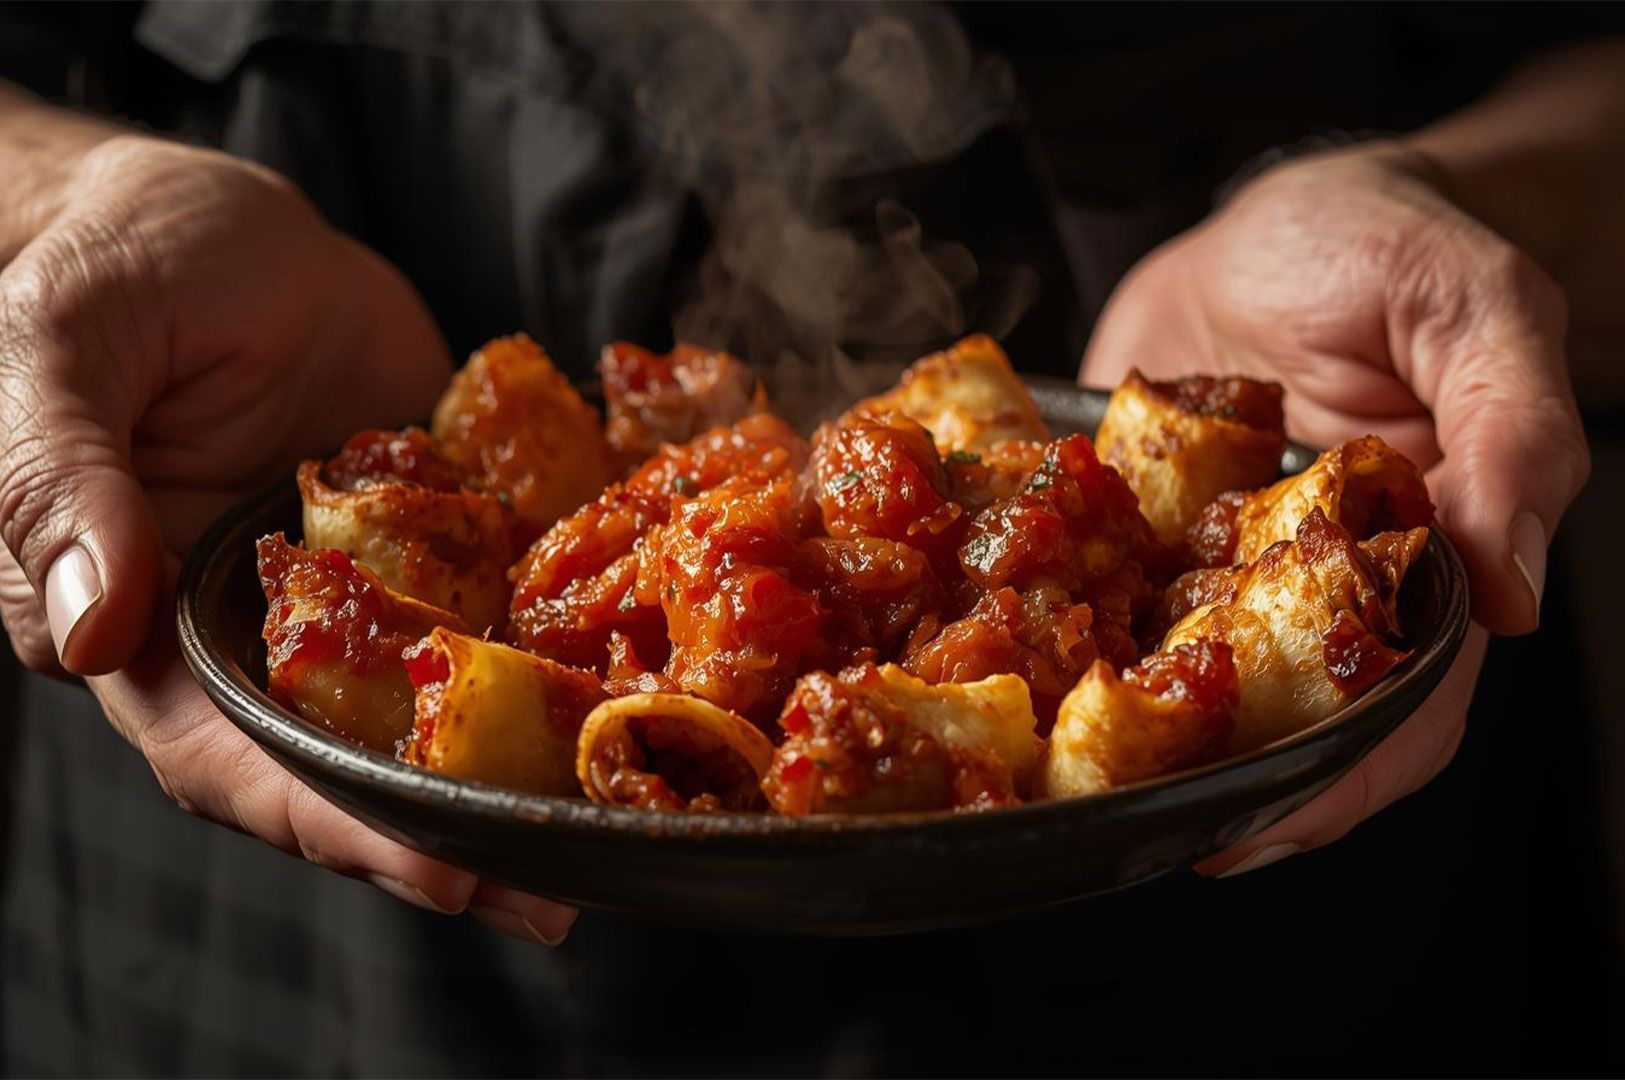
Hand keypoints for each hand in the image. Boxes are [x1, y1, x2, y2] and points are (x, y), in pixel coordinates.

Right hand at [0, 131, 574, 941]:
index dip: (327, 821)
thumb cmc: (119, 271)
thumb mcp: (60, 351)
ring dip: (519, 765)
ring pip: (438, 703)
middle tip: (555, 887)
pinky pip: (499, 602)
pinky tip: (636, 679)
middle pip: (350, 763)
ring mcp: (366, 592)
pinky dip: (560, 645)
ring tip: (615, 817)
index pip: (228, 758)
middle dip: (449, 830)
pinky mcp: (442, 540)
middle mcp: (265, 634)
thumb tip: (89, 627)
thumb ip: (59, 484)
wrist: (227, 225)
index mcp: (146, 625)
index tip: (436, 867)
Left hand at [1081, 145, 1588, 873]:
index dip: (1343, 774)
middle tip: (1143, 830)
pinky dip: (1068, 635)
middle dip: (1223, 780)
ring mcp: (1216, 559)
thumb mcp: (1475, 311)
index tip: (1264, 827)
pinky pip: (1104, 594)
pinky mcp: (1137, 523)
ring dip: (1137, 734)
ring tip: (1070, 785)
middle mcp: (1311, 579)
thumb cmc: (1393, 246)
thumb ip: (1510, 436)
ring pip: (1187, 675)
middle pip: (1283, 714)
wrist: (1280, 210)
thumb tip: (1518, 592)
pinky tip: (1016, 669)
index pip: (1401, 698)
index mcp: (1416, 557)